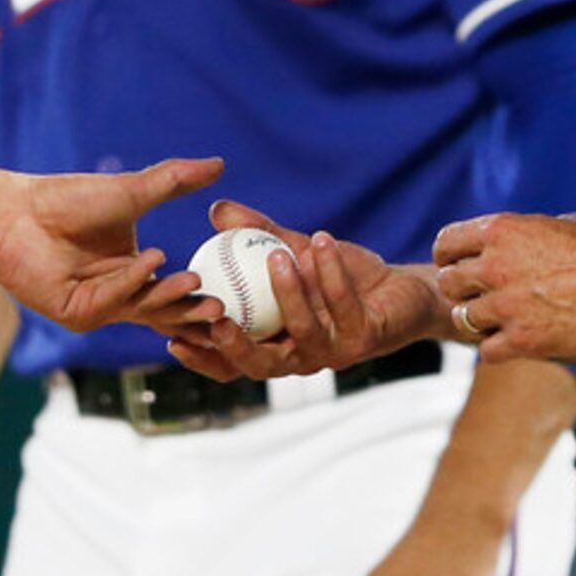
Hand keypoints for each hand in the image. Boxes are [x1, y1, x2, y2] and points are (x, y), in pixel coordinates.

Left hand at [0, 156, 222, 331]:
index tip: (236, 290)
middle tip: (223, 306)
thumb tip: (218, 163)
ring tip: (197, 283)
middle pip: (165, 311)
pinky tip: (151, 260)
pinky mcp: (76, 311)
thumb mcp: (132, 191)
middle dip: (194, 312)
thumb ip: (175, 181)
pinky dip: (132, 281)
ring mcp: (98, 307)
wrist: (15, 209)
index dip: (204, 295)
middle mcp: (120, 294)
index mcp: (135, 272)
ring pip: (142, 309)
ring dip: (170, 298)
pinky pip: (112, 300)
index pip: (177, 292)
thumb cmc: (67, 200)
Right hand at [154, 200, 448, 380]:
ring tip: (277, 254)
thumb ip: (258, 234)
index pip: (230, 363)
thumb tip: (216, 210)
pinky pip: (343, 307)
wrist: (403, 287)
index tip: (172, 334)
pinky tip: (320, 241)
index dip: (201, 357)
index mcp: (275, 345)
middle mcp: (301, 357)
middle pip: (259, 366)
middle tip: (215, 313)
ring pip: (304, 333)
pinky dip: (329, 272)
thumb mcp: (295, 251)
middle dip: (234, 345)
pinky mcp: (367, 339)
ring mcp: (334, 352)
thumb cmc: (343, 276)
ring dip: (288, 294)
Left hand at [433, 211, 575, 365]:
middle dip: (460, 290)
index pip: (446, 243)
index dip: (448, 257)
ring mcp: (507, 305)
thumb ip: (518, 236)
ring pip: (464, 318)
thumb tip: (502, 243)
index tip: (456, 266)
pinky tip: (513, 341)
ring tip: (499, 320)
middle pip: (449, 283)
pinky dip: (497, 348)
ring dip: (478, 321)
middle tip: (477, 297)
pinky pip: (486, 350)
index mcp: (501, 230)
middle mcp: (496, 265)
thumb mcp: (552, 225)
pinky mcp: (524, 339)